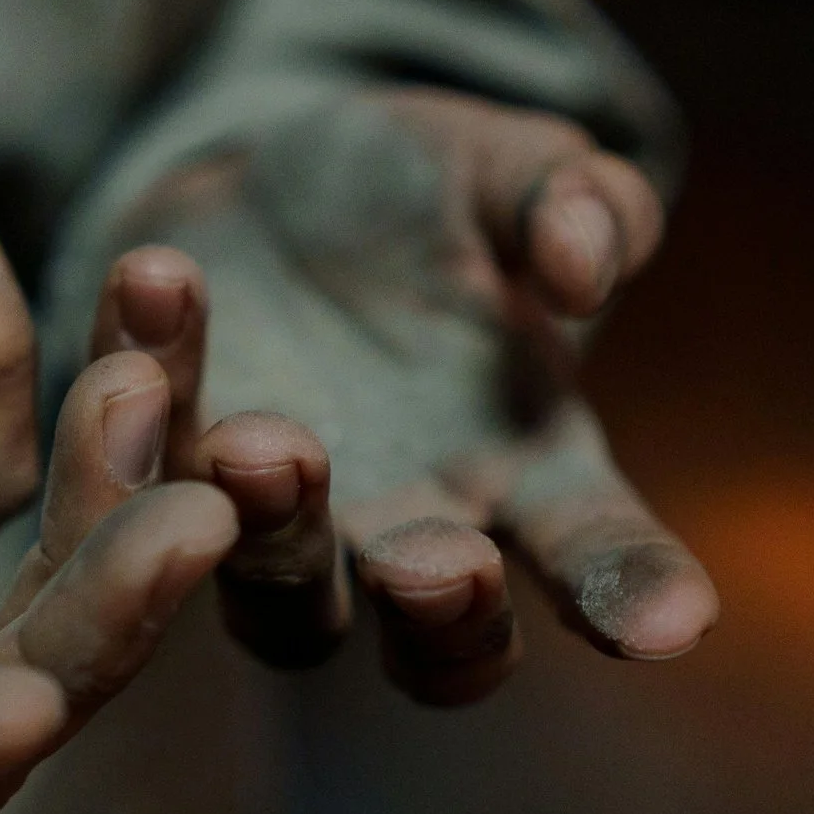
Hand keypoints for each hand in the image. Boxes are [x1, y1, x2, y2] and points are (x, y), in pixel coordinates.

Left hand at [102, 87, 717, 704]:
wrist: (255, 180)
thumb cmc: (420, 194)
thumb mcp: (503, 168)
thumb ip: (574, 200)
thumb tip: (587, 264)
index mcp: (527, 474)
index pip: (597, 558)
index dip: (636, 592)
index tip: (676, 617)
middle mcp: (406, 536)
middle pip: (438, 645)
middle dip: (441, 608)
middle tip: (433, 559)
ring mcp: (270, 533)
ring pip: (278, 607)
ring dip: (276, 533)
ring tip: (260, 441)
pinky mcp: (146, 487)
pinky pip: (137, 472)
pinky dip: (146, 381)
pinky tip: (156, 279)